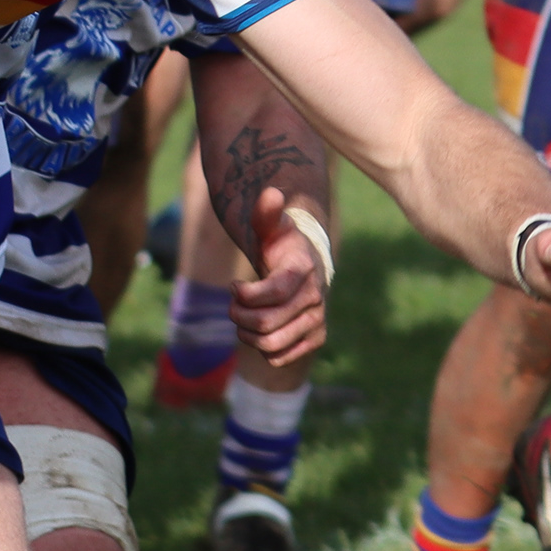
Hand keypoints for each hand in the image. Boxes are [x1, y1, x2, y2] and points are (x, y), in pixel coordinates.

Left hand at [226, 186, 330, 364]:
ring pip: (270, 345)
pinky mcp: (315, 338)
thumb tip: (271, 192)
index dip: (244, 295)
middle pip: (265, 324)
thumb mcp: (272, 228)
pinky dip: (263, 350)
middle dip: (238, 317)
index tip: (235, 287)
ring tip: (243, 320)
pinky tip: (260, 331)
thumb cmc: (282, 247)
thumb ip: (266, 213)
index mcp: (303, 271)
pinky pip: (281, 357)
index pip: (272, 293)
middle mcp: (315, 298)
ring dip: (246, 335)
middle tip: (233, 305)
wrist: (307, 266)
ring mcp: (317, 320)